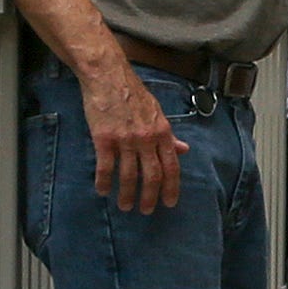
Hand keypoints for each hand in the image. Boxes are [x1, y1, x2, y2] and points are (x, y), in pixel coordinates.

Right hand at [82, 60, 184, 212]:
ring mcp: (126, 140)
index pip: (172, 167)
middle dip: (151, 197)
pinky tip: (103, 191)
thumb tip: (184, 149)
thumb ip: (169, 135)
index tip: (169, 203)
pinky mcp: (104, 138)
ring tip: (125, 206)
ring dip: (127, 194)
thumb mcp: (158, 113)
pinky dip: (104, 181)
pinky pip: (106, 166)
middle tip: (147, 211)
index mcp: (163, 133)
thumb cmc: (133, 94)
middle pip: (152, 176)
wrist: (109, 77)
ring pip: (129, 175)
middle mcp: (147, 139)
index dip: (171, 187)